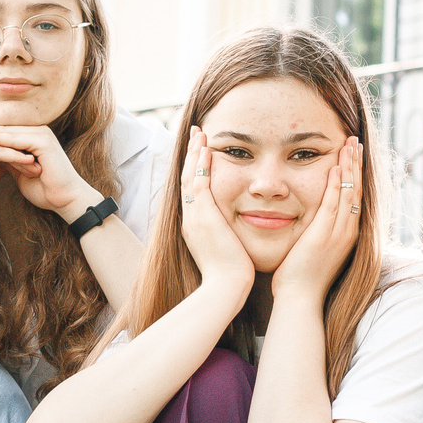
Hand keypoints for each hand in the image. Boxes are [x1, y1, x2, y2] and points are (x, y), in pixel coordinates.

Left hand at [0, 120, 98, 217]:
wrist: (66, 200)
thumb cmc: (45, 190)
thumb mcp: (20, 172)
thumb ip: (9, 161)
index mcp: (33, 137)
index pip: (3, 132)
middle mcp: (38, 132)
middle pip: (3, 128)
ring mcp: (42, 135)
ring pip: (8, 132)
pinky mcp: (43, 142)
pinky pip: (16, 139)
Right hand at [0, 120, 38, 223]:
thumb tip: (13, 159)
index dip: (18, 148)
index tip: (38, 157)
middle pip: (2, 140)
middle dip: (23, 150)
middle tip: (43, 159)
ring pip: (3, 145)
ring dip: (23, 154)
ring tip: (40, 164)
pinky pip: (1, 153)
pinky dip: (17, 158)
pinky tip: (31, 164)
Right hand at [177, 127, 257, 293]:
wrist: (226, 288)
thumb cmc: (231, 276)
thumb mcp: (228, 251)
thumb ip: (228, 237)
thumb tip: (236, 232)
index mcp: (194, 227)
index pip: (192, 191)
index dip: (195, 170)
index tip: (201, 153)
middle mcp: (190, 219)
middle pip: (186, 179)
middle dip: (191, 156)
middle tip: (195, 135)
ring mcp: (194, 218)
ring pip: (190, 177)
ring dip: (195, 154)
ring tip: (200, 134)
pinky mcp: (203, 217)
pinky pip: (199, 184)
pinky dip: (201, 166)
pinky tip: (207, 150)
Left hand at [270, 138, 363, 306]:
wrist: (300, 299)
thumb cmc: (301, 278)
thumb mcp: (314, 250)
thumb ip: (317, 232)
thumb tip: (312, 220)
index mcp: (346, 234)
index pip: (354, 196)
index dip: (355, 173)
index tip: (353, 153)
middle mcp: (348, 232)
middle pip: (357, 190)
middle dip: (356, 163)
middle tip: (355, 140)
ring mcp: (339, 234)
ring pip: (349, 193)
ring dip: (349, 167)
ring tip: (350, 144)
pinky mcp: (325, 236)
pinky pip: (333, 205)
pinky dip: (337, 185)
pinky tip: (336, 167)